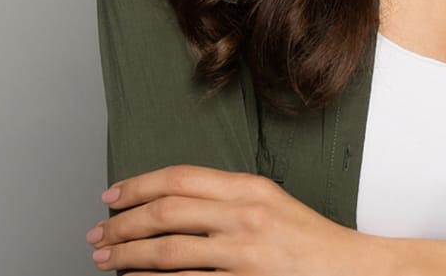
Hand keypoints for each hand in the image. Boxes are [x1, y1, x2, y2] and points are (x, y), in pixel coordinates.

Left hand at [84, 164, 370, 274]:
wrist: (348, 270)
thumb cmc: (308, 240)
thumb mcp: (271, 202)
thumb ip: (227, 198)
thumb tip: (171, 203)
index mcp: (250, 187)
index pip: (181, 178)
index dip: (139, 185)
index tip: (112, 196)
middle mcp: (245, 215)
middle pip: (166, 212)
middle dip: (123, 223)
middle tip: (98, 232)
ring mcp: (243, 253)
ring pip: (168, 251)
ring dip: (127, 255)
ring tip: (105, 258)